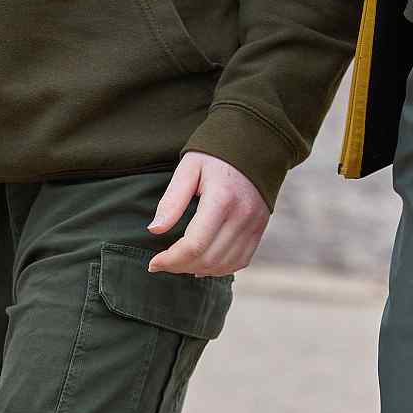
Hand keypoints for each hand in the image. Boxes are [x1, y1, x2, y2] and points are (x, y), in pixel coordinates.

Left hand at [146, 150, 268, 276]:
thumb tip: (155, 230)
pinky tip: (203, 264)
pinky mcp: (260, 229)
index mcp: (221, 199)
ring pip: (225, 265)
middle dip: (180, 267)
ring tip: (180, 263)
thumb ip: (172, 200)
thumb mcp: (189, 168)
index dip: (171, 260)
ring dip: (199, 270)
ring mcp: (254, 225)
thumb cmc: (216, 154)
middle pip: (208, 259)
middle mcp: (242, 216)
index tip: (153, 263)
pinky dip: (220, 269)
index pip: (194, 245)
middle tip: (163, 263)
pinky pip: (241, 261)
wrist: (255, 143)